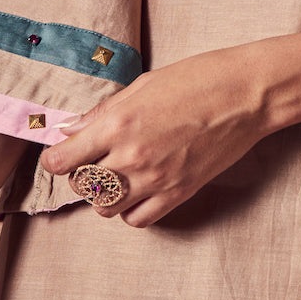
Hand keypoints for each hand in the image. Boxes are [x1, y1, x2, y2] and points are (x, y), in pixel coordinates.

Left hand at [41, 46, 270, 226]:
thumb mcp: (142, 85)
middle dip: (81, 174)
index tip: (60, 156)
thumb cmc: (196, 79)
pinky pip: (137, 220)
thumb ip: (103, 112)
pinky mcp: (178, 194)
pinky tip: (138, 190)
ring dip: (104, 195)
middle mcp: (131, 156)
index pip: (63, 160)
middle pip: (82, 186)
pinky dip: (130, 211)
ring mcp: (156, 180)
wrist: (245, 95)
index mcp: (118, 124)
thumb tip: (71, 129)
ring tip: (117, 175)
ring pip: (105, 208)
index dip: (55, 160)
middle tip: (93, 160)